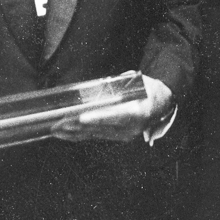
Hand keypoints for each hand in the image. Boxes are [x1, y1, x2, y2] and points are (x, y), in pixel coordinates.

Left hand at [52, 74, 173, 142]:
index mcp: (138, 114)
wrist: (162, 103)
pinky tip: (67, 134)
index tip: (81, 118)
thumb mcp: (140, 83)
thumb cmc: (150, 90)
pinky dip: (80, 135)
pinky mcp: (118, 137)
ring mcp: (124, 135)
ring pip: (95, 134)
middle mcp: (130, 129)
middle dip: (76, 126)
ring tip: (56, 130)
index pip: (114, 116)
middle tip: (58, 123)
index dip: (96, 118)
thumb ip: (122, 85)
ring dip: (74, 133)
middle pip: (100, 128)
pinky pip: (96, 136)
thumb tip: (104, 86)